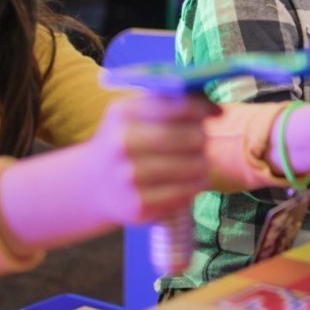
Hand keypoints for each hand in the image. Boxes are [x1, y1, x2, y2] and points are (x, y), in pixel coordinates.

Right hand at [80, 92, 216, 224]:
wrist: (92, 184)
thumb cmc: (125, 142)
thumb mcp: (134, 114)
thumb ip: (170, 103)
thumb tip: (215, 108)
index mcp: (123, 114)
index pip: (179, 106)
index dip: (204, 109)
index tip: (216, 114)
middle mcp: (123, 144)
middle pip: (191, 137)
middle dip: (203, 138)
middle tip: (200, 141)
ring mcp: (130, 177)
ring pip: (194, 166)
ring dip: (203, 164)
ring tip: (197, 163)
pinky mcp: (139, 205)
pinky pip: (186, 192)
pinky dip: (194, 186)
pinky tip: (188, 182)